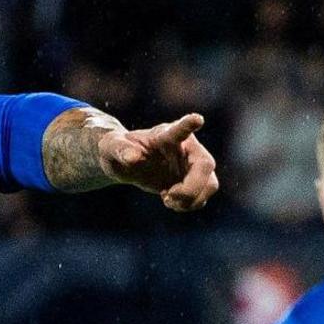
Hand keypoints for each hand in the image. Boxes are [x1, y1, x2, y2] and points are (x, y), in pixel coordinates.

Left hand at [98, 114, 218, 211]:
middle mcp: (186, 147)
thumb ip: (120, 149)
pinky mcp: (193, 181)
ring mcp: (192, 164)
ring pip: (210, 183)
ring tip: (167, 199)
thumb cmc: (118, 150)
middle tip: (168, 197)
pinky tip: (170, 201)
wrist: (124, 162)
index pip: (180, 129)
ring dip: (191, 199)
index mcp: (166, 135)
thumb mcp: (112, 148)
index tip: (197, 119)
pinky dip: (188, 205)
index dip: (189, 125)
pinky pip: (203, 196)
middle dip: (191, 188)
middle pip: (205, 165)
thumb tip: (132, 157)